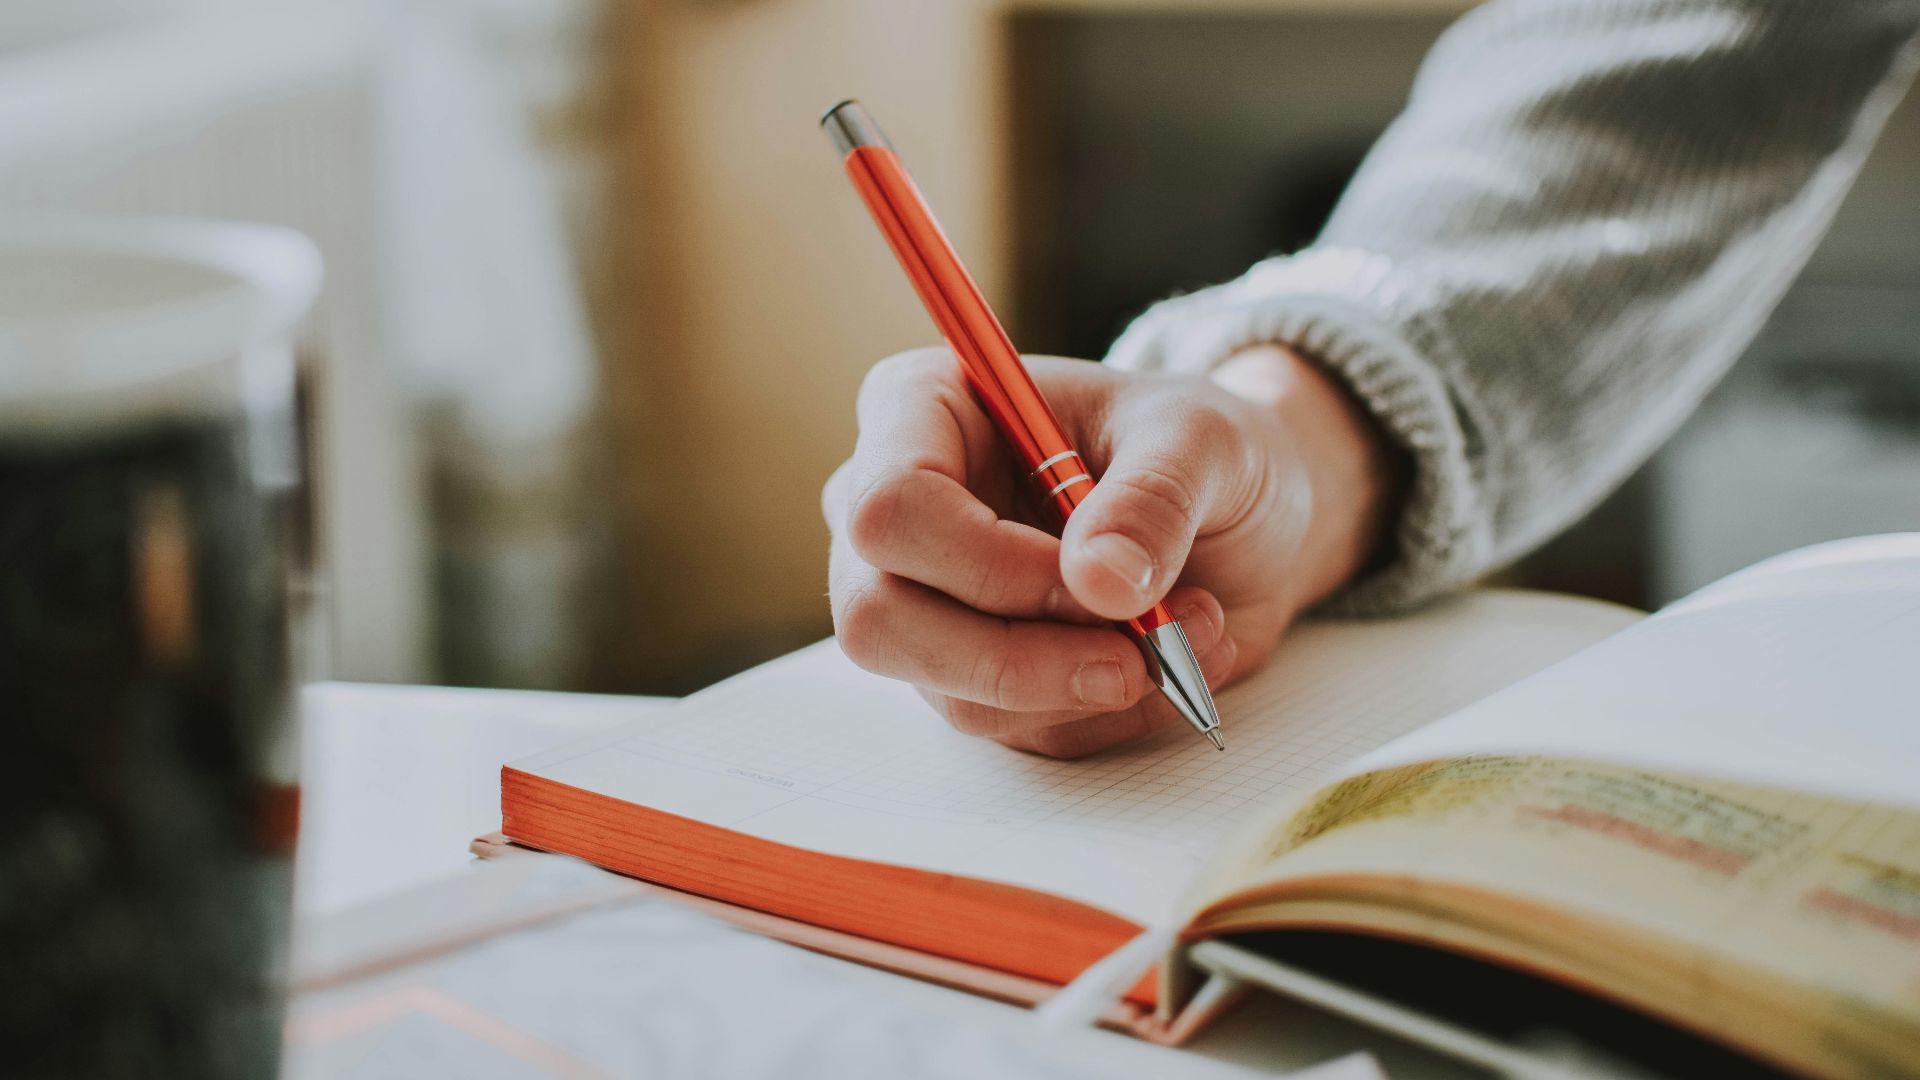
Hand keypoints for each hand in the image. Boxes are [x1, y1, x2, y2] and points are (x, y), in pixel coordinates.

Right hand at [823, 343, 1401, 756]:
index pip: (890, 508)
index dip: (986, 563)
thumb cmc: (1199, 448)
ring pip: (952, 691)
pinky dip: (1106, 710)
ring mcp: (922, 602)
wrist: (1241, 512)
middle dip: (1020, 657)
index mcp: (922, 410)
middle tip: (1136, 653)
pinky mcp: (969, 674)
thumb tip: (1101, 583)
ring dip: (1085, 685)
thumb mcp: (1204, 440)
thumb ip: (1154, 498)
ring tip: (1189, 628)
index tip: (1097, 582)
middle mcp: (897, 513)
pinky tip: (1169, 656)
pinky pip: (1015, 728)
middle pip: (881, 619)